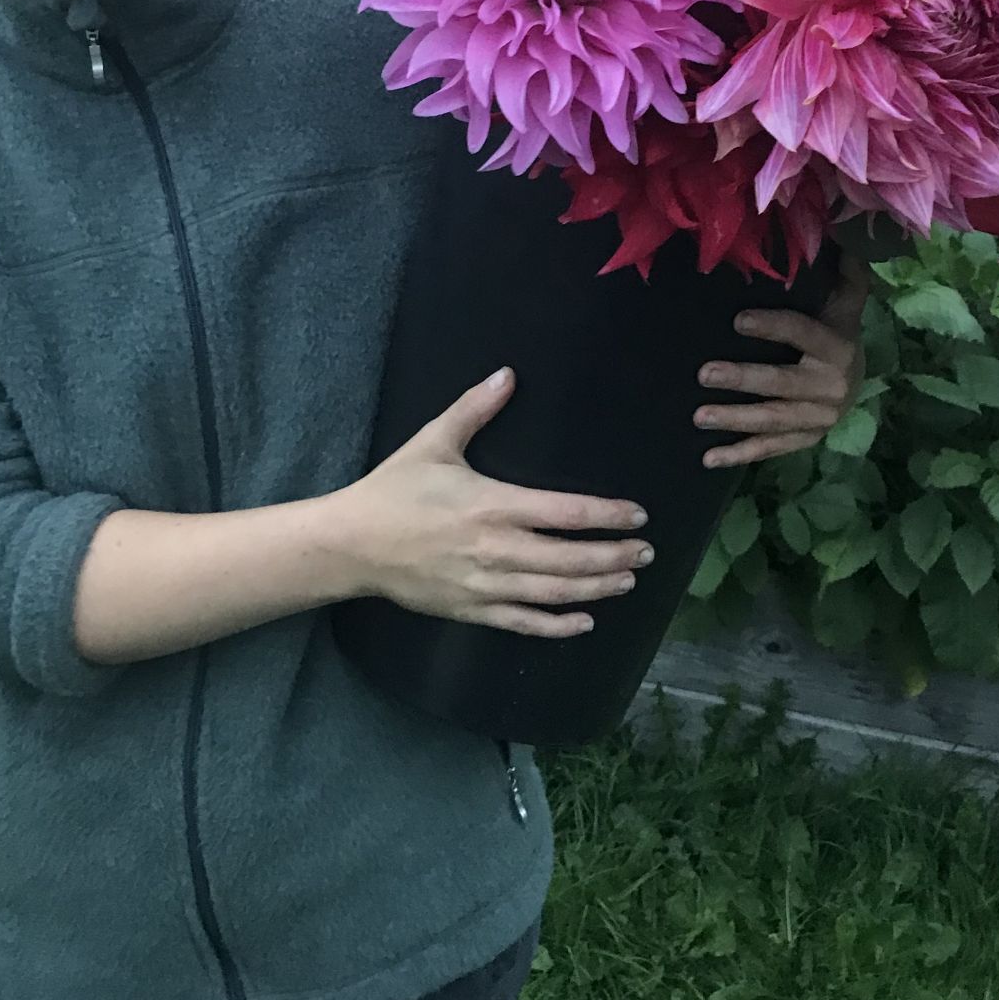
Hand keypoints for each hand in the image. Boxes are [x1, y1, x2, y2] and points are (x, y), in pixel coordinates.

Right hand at [344, 368, 653, 638]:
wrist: (352, 544)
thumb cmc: (394, 490)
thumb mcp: (434, 441)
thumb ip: (475, 408)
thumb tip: (508, 373)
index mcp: (492, 504)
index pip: (566, 513)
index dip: (608, 516)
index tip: (638, 515)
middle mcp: (495, 548)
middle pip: (570, 558)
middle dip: (614, 556)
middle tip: (646, 552)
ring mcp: (484, 584)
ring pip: (554, 592)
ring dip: (596, 588)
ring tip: (627, 580)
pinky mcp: (471, 611)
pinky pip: (523, 623)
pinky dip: (557, 625)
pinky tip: (585, 621)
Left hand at [693, 253, 869, 467]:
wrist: (859, 379)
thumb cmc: (837, 328)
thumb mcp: (845, 299)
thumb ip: (842, 270)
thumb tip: (838, 234)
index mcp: (837, 347)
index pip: (801, 334)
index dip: (771, 327)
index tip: (737, 319)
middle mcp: (832, 385)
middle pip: (782, 384)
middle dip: (743, 380)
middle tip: (704, 374)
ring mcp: (818, 417)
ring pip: (773, 420)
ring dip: (735, 420)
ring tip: (699, 416)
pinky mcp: (805, 438)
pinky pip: (772, 449)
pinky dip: (740, 454)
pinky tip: (709, 457)